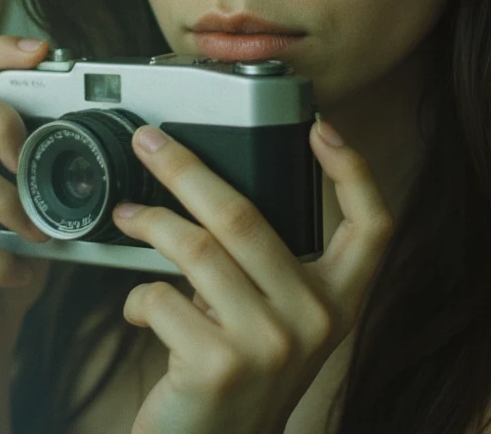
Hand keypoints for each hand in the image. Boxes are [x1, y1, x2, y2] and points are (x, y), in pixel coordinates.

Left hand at [111, 122, 393, 433]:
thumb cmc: (241, 372)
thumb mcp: (276, 319)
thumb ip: (268, 265)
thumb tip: (209, 185)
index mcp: (338, 301)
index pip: (372, 226)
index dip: (354, 170)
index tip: (321, 128)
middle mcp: (313, 320)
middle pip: (244, 215)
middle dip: (185, 168)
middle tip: (150, 145)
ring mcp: (268, 343)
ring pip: (195, 247)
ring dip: (149, 223)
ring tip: (128, 216)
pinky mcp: (219, 365)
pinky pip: (161, 297)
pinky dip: (137, 296)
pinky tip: (137, 308)